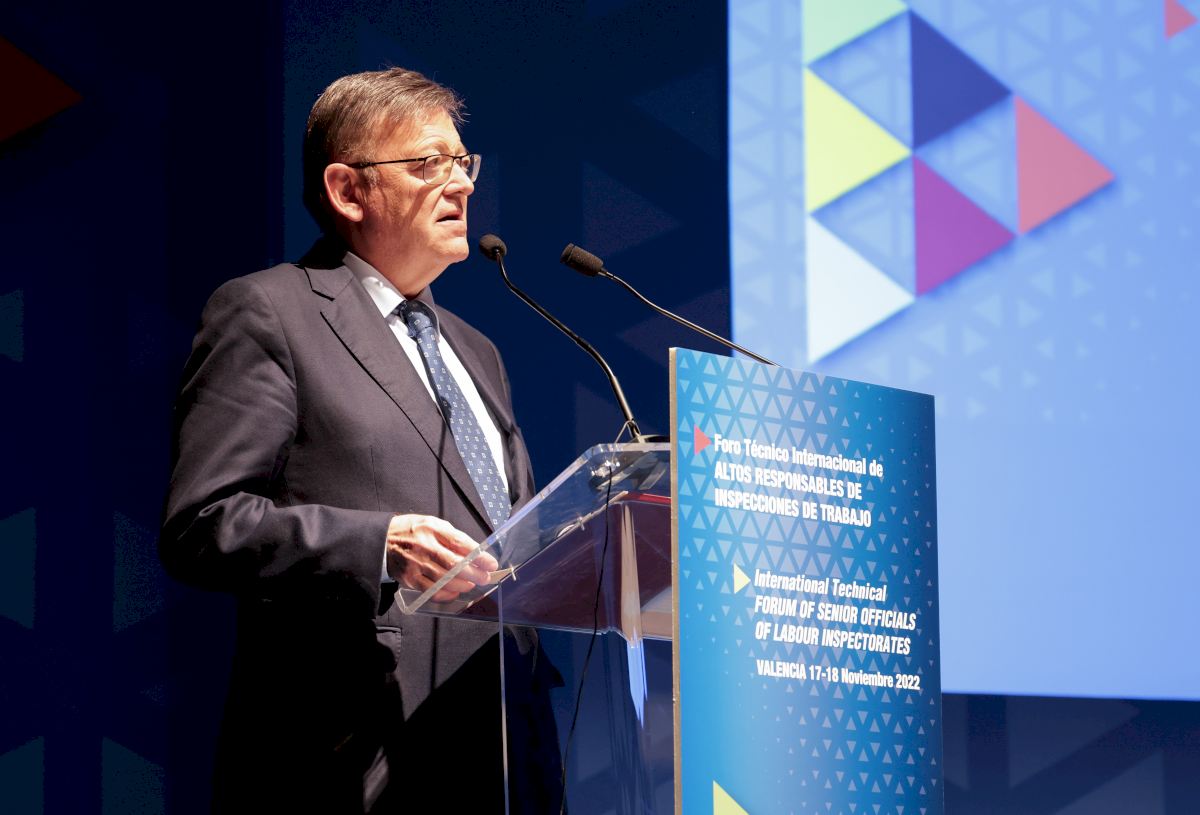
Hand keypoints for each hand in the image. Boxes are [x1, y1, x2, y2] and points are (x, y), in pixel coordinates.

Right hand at [385, 515, 499, 601]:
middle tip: (485, 578)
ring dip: (463, 585)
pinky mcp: (410, 578)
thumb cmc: (412, 530)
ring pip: (445, 581)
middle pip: (455, 565)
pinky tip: (454, 591)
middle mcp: (425, 546)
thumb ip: (451, 536)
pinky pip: (432, 591)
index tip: (491, 563)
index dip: (479, 556)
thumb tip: (475, 552)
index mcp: (433, 528)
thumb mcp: (432, 523)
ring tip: (471, 583)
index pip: (461, 543)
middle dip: (475, 574)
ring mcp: (416, 564)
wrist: (382, 539)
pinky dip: (447, 594)